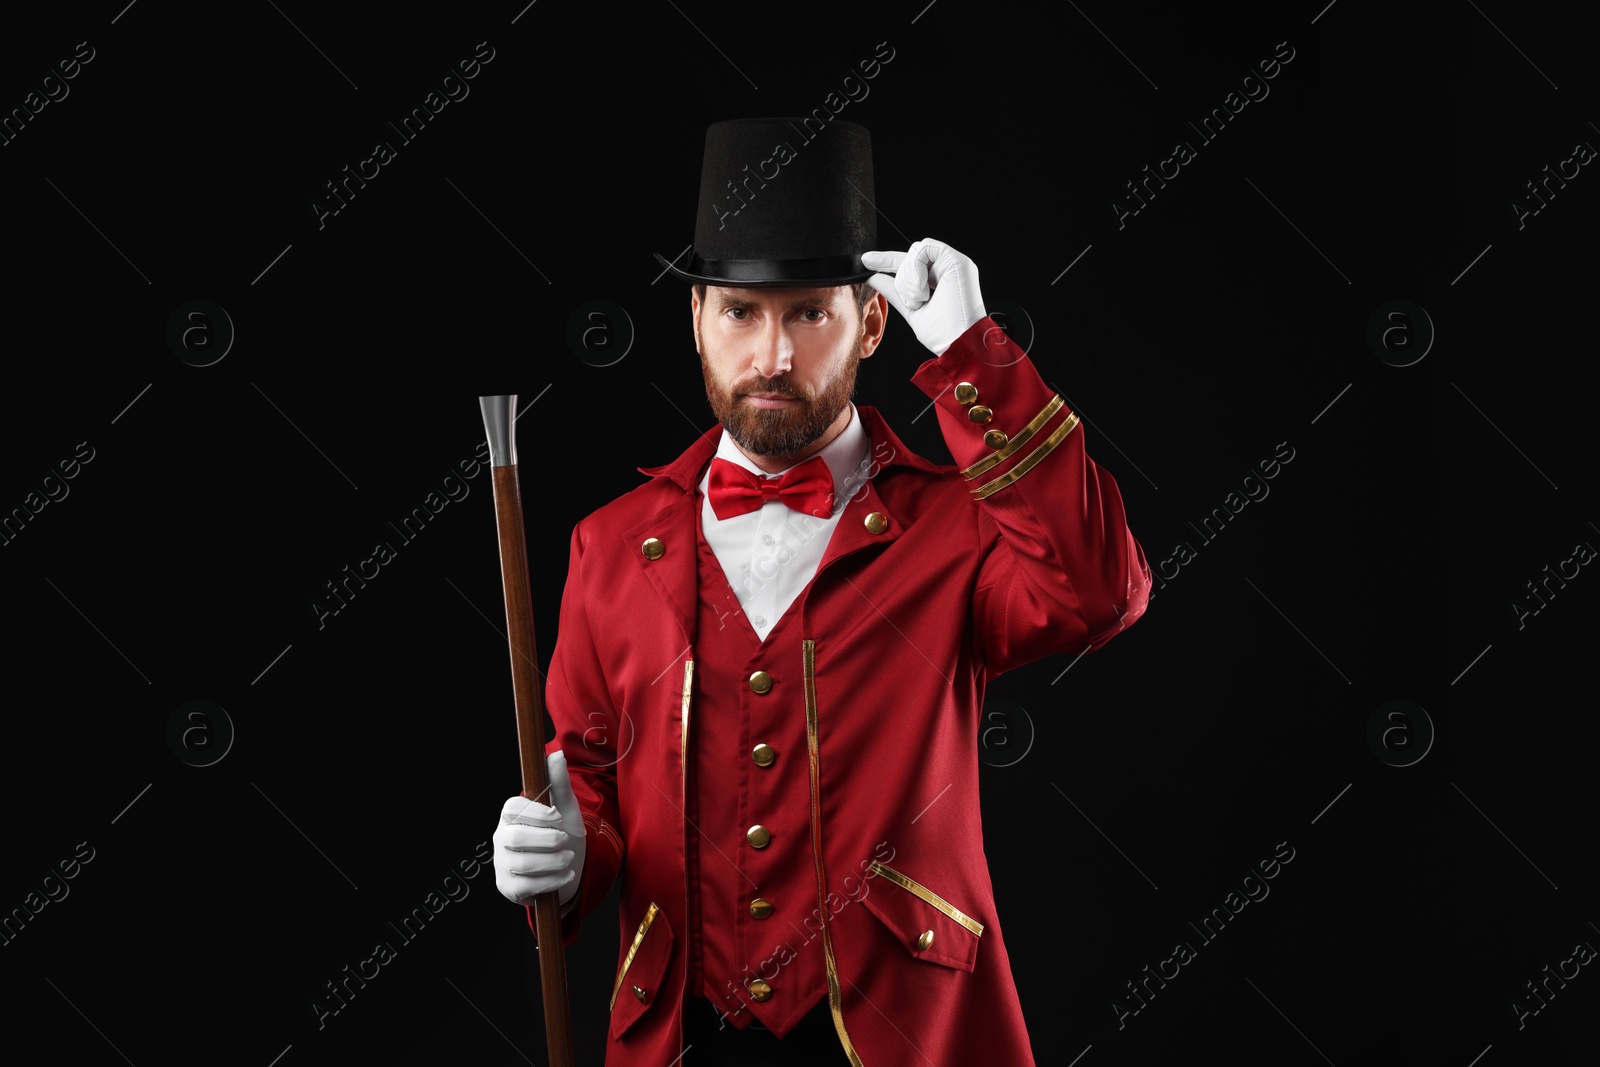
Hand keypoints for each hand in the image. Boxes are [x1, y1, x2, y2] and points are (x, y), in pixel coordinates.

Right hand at [493, 750, 586, 909]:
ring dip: (554, 861)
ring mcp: (501, 864)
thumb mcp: (565, 809)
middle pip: (516, 837)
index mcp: (510, 815)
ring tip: (568, 858)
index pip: (512, 808)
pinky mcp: (508, 888)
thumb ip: (559, 783)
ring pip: (523, 864)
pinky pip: (526, 886)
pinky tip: (565, 875)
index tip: (557, 817)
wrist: (569, 870)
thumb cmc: (563, 835)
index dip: (537, 813)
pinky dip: (553, 881)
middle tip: (564, 840)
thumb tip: (557, 754)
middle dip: (548, 839)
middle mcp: (500, 837)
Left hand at [862, 238, 985, 355]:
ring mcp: (954, 262)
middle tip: (914, 302)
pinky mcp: (957, 260)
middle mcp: (948, 267)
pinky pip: (923, 250)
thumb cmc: (942, 333)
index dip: (887, 260)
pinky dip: (916, 270)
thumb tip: (873, 276)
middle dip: (903, 280)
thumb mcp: (910, 308)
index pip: (910, 263)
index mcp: (940, 278)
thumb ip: (894, 291)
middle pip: (909, 256)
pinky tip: (924, 290)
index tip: (866, 260)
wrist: (957, 344)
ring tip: (921, 299)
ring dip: (910, 279)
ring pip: (915, 251)